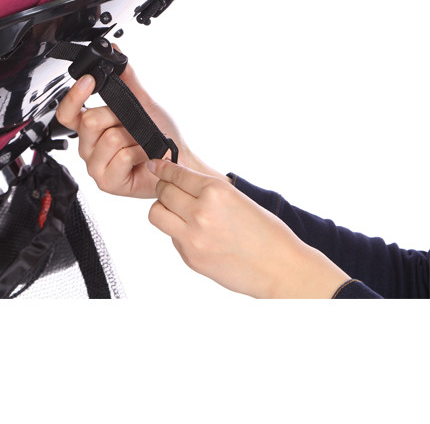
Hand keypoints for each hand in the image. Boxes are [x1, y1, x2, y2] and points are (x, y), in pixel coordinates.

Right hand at [55, 59, 221, 197]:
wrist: (177, 162)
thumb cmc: (160, 136)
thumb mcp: (142, 101)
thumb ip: (126, 79)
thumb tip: (116, 52)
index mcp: (89, 128)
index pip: (67, 112)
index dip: (74, 96)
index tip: (89, 80)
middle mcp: (88, 146)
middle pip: (90, 121)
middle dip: (118, 118)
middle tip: (132, 126)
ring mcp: (96, 166)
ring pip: (109, 138)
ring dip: (134, 137)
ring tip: (140, 143)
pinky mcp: (107, 182)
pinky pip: (122, 157)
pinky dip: (141, 152)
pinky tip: (144, 157)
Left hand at [147, 159, 350, 297]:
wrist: (281, 270)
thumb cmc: (268, 234)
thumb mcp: (238, 199)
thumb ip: (208, 190)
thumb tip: (182, 181)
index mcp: (216, 191)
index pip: (176, 174)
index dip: (163, 168)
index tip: (155, 165)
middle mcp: (200, 211)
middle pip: (163, 191)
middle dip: (165, 187)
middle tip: (170, 189)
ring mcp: (192, 236)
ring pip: (157, 213)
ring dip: (164, 209)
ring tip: (177, 212)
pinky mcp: (190, 257)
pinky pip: (172, 237)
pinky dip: (178, 232)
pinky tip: (197, 234)